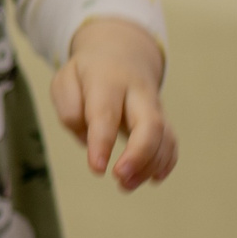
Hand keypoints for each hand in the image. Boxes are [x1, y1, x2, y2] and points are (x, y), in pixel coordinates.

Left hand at [51, 18, 176, 189]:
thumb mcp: (65, 81)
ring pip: (163, 136)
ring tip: (126, 185)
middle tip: (121, 178)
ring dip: (149, 165)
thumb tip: (87, 140)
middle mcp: (138, 93)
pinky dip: (166, 162)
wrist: (122, 52)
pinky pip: (171, 141)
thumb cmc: (87, 74)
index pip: (106, 113)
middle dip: (139, 155)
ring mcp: (155, 106)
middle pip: (150, 124)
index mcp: (108, 81)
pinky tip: (153, 178)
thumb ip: (69, 109)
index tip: (97, 168)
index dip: (102, 142)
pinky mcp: (163, 119)